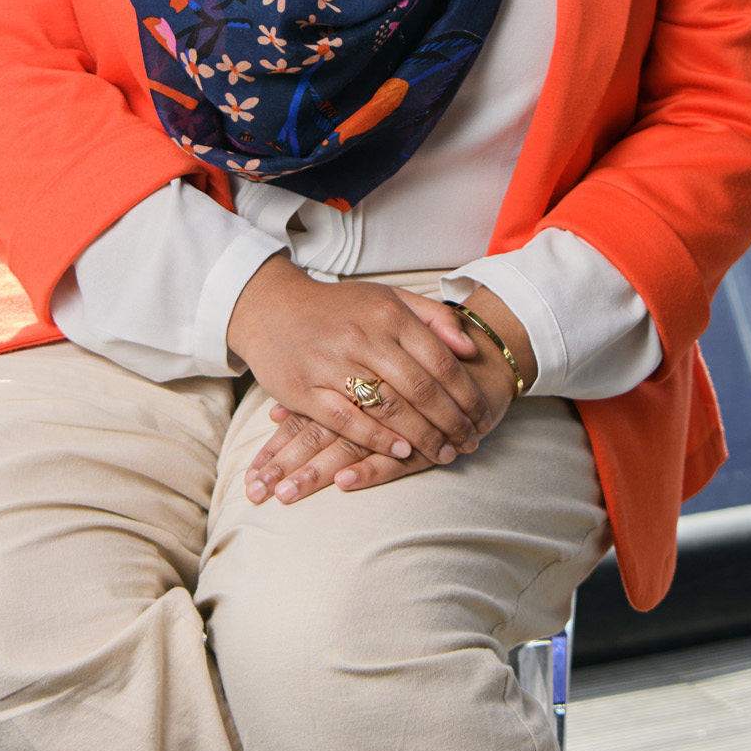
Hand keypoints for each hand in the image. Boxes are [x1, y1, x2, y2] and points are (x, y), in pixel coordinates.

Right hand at [239, 280, 534, 505]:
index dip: (466, 394)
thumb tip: (468, 349)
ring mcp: (333, 364)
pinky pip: (350, 421)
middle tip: (470, 442)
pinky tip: (403, 452)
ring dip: (423, 437)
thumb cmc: (336, 307)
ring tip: (444, 452)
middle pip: (421, 390)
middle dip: (452, 422)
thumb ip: (432, 318)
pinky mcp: (306, 390)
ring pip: (390, 409)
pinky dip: (379, 439)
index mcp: (388, 314)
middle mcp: (363, 338)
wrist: (270, 307)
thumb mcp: (388, 298)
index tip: (480, 416)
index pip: (440, 362)